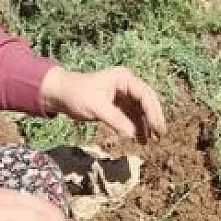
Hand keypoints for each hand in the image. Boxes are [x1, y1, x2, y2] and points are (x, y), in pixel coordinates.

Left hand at [39, 66, 167, 141]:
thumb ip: (115, 120)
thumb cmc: (77, 95)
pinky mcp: (117, 105)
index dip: (153, 112)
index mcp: (124, 79)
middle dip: (153, 118)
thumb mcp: (97, 107)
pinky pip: (131, 116)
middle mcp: (127, 85)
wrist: (60, 95)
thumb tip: (132, 135)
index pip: (144, 95)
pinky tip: (139, 139)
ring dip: (146, 125)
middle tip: (160, 135)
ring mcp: (123, 95)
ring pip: (140, 110)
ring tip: (151, 141)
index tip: (158, 127)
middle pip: (146, 102)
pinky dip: (136, 127)